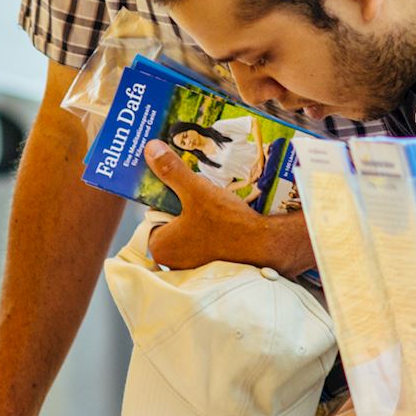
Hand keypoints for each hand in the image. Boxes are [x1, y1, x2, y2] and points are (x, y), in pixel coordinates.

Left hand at [144, 139, 270, 270]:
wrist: (265, 245)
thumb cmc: (228, 223)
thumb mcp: (196, 190)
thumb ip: (171, 171)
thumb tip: (150, 150)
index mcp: (159, 247)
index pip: (154, 214)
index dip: (168, 197)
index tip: (184, 188)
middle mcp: (172, 261)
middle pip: (171, 222)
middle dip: (185, 206)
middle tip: (201, 195)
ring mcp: (192, 265)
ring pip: (189, 230)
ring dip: (199, 215)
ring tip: (214, 205)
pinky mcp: (210, 265)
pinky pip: (204, 240)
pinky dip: (211, 228)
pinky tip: (223, 218)